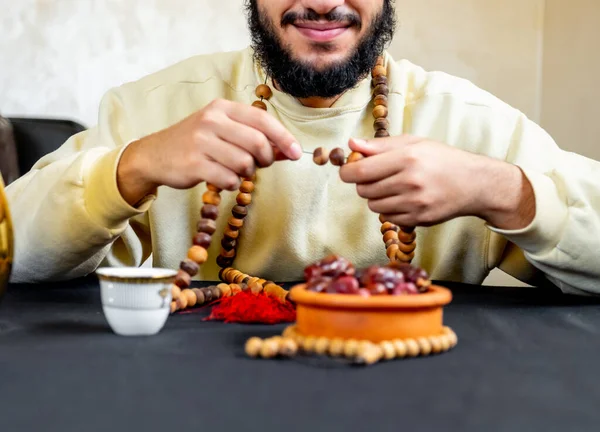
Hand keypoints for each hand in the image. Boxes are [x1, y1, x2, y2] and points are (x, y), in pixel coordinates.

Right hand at [117, 99, 301, 204]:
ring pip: (245, 163)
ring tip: (234, 170)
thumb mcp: (224, 131)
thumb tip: (288, 151)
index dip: (284, 138)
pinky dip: (233, 184)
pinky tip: (222, 179)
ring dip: (247, 173)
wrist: (155, 155)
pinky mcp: (194, 164)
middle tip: (259, 165)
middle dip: (266, 159)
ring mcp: (201, 142)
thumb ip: (254, 138)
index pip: (263, 120)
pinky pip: (230, 179)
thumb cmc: (197, 143)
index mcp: (222, 108)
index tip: (295, 153)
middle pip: (258, 143)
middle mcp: (212, 120)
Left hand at [339, 135, 534, 229]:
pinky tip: (403, 199)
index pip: (360, 171)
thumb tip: (351, 144)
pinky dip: (390, 210)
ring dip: (376, 197)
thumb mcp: (413, 143)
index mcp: (407, 158)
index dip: (347, 172)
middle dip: (364, 183)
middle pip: (363, 190)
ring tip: (392, 187)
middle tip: (376, 177)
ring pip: (373, 205)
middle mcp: (410, 181)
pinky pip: (388, 217)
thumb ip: (379, 146)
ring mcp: (415, 203)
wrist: (473, 183)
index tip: (348, 170)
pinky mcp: (419, 219)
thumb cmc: (441, 159)